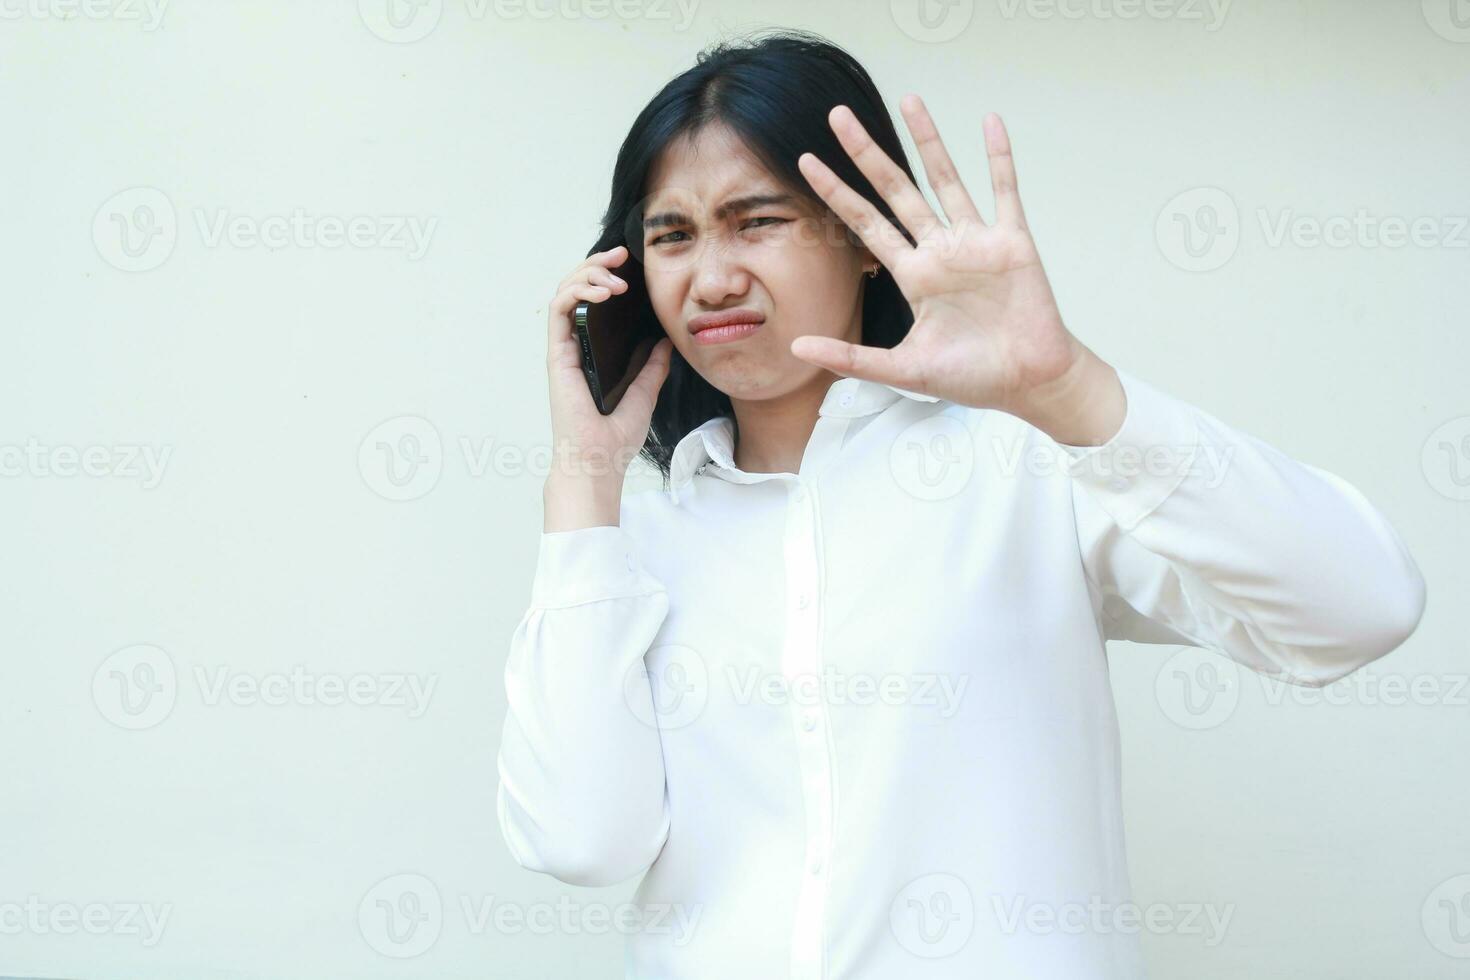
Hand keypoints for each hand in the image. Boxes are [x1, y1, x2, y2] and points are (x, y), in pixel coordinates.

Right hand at [543, 245, 672, 528]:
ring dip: (589, 273)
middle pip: (577, 289)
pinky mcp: (557, 354)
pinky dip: (578, 291)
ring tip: (616, 277)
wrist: (599, 462)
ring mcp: (563, 349)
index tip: (632, 265)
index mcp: (592, 352)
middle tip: (622, 254)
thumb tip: (667, 339)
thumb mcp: (645, 392)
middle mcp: (574, 346)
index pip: (594, 302)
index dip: (607, 276)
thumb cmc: (615, 437)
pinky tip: (604, 291)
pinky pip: (560, 309)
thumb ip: (653, 366)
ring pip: (565, 291)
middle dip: (597, 264)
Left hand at [793, 96, 1123, 445]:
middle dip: (866, 154)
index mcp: (914, 276)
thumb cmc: (972, 376)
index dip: (837, 193)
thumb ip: (850, 357)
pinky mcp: (1013, 242)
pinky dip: (998, 158)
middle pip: (896, 190)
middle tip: (838, 116)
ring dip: (928, 141)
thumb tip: (797, 346)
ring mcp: (976, 242)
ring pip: (946, 179)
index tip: (806, 162)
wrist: (1028, 383)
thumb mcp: (903, 369)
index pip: (866, 224)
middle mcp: (940, 250)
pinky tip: (989, 122)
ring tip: (908, 100)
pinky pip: (1005, 191)